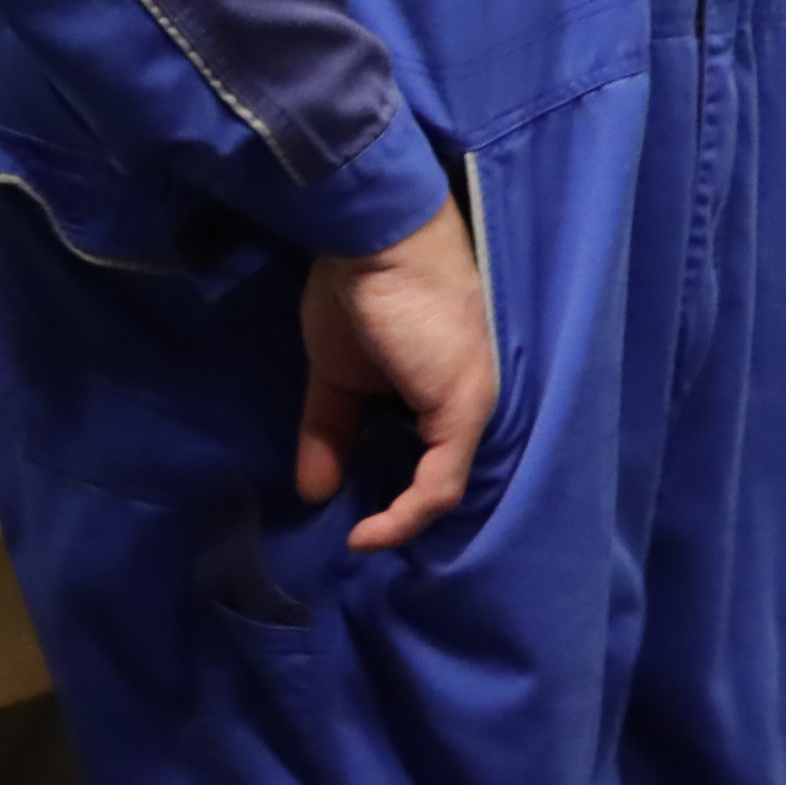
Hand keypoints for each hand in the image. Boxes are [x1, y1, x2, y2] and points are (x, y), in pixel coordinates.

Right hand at [299, 202, 497, 551]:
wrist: (375, 241)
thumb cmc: (360, 294)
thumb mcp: (337, 377)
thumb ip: (331, 432)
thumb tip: (313, 491)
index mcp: (444, 392)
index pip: (430, 459)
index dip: (394, 497)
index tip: (354, 520)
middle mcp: (469, 404)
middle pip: (442, 477)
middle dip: (404, 517)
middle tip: (361, 541)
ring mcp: (472, 408)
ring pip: (444, 488)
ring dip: (402, 524)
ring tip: (361, 542)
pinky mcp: (464, 411)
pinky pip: (440, 484)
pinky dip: (405, 517)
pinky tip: (369, 534)